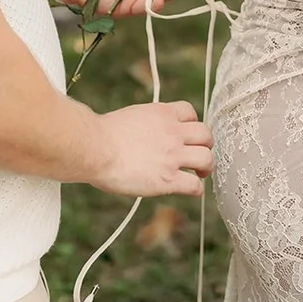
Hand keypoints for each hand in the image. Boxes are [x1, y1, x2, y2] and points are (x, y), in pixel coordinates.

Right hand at [91, 100, 212, 197]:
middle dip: (205, 145)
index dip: (192, 123)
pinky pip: (194, 185)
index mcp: (161, 113)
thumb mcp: (131, 116)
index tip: (187, 134)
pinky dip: (196, 189)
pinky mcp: (168, 179)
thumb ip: (146, 123)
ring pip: (206, 158)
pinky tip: (190, 190)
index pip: (189, 111)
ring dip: (206, 166)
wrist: (96, 147)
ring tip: (200, 173)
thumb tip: (143, 133)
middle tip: (198, 155)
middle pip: (205, 134)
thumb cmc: (103, 134)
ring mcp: (173, 155)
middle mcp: (172, 132)